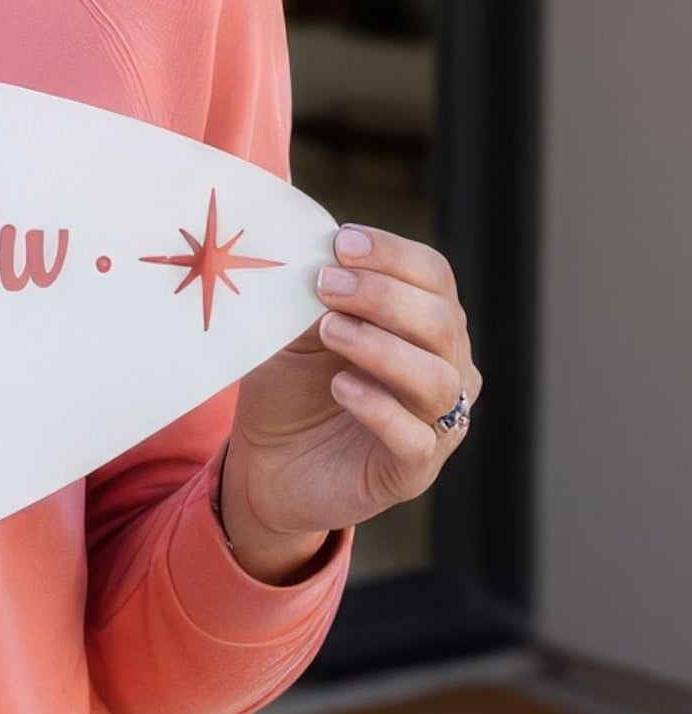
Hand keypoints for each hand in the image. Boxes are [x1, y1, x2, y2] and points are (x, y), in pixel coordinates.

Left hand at [219, 222, 481, 580]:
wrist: (267, 464)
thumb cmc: (291, 388)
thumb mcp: (294, 332)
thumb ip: (313, 297)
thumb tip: (312, 253)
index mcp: (424, 323)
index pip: (433, 275)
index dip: (393, 254)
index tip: (342, 242)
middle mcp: (445, 367)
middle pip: (443, 321)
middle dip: (384, 296)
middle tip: (327, 285)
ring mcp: (436, 422)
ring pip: (438, 379)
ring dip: (381, 347)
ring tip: (329, 331)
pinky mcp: (412, 470)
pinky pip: (415, 438)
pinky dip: (379, 407)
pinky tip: (340, 386)